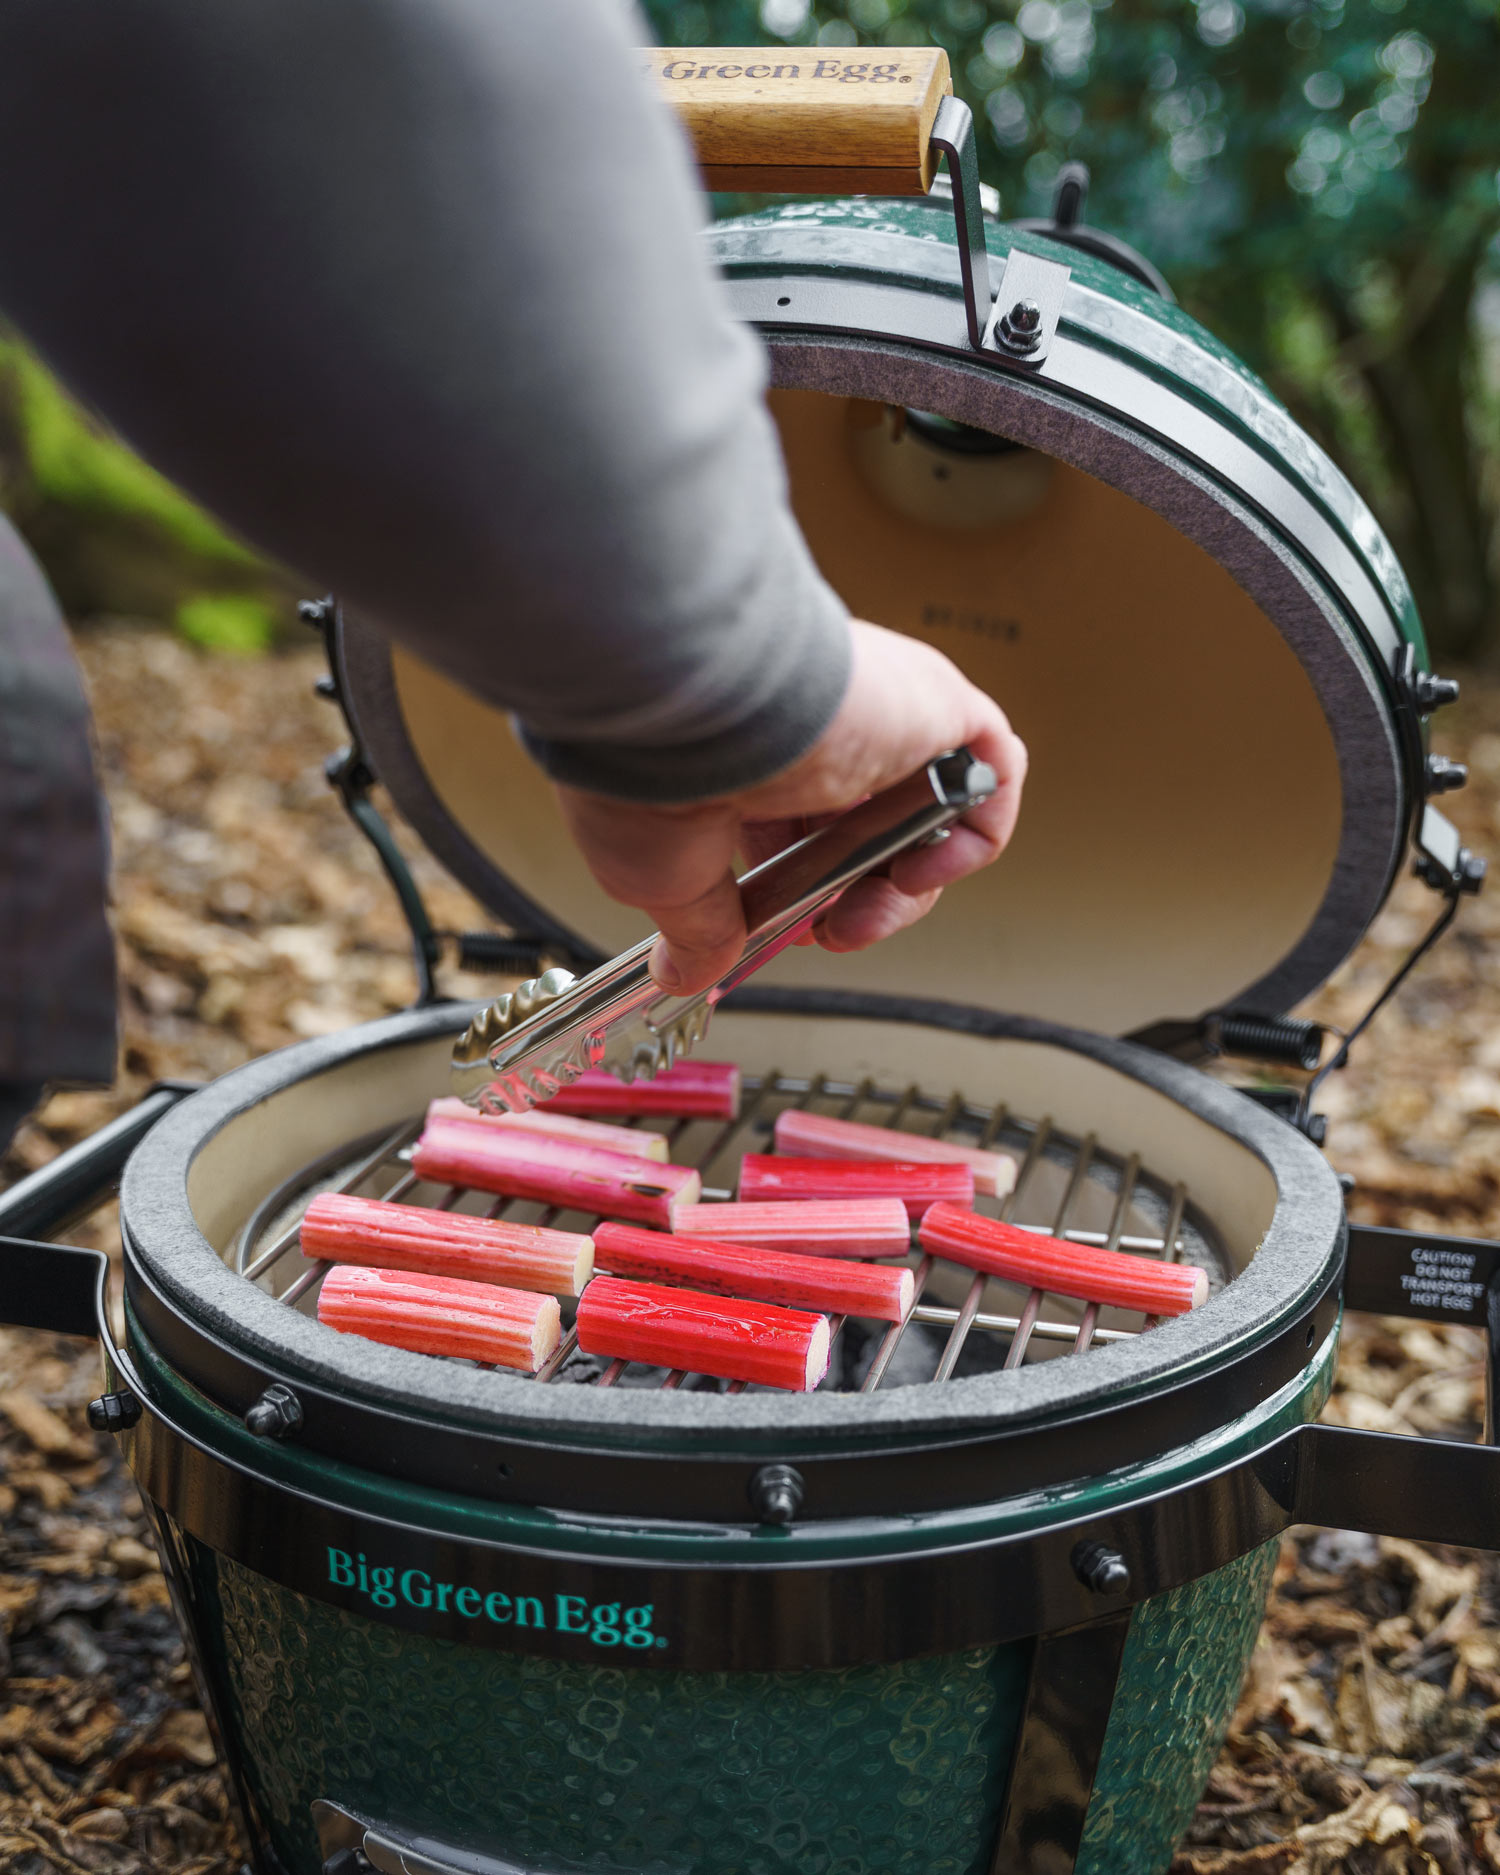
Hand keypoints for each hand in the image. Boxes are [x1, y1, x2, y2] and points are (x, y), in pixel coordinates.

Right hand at [554, 619, 1027, 994]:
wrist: (689, 702)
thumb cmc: (652, 766)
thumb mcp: (660, 875)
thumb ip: (693, 928)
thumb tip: (684, 972)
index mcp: (756, 750)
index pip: (801, 827)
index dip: (802, 890)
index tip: (779, 929)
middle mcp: (824, 724)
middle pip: (872, 830)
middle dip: (856, 900)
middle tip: (829, 931)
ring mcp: (884, 713)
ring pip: (928, 815)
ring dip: (906, 889)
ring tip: (868, 914)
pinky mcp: (940, 704)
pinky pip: (989, 775)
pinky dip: (968, 838)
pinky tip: (917, 868)